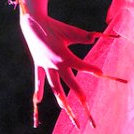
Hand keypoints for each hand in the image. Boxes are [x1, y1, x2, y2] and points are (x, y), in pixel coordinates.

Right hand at [19, 8, 123, 128]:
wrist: (32, 23)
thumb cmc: (53, 26)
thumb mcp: (69, 31)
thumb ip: (82, 37)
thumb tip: (95, 38)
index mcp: (63, 55)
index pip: (80, 65)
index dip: (91, 69)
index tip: (101, 72)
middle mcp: (54, 64)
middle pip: (69, 83)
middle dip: (79, 94)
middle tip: (88, 104)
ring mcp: (45, 66)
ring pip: (54, 86)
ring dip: (61, 99)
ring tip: (67, 110)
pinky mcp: (38, 65)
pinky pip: (39, 80)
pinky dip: (39, 90)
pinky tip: (39, 101)